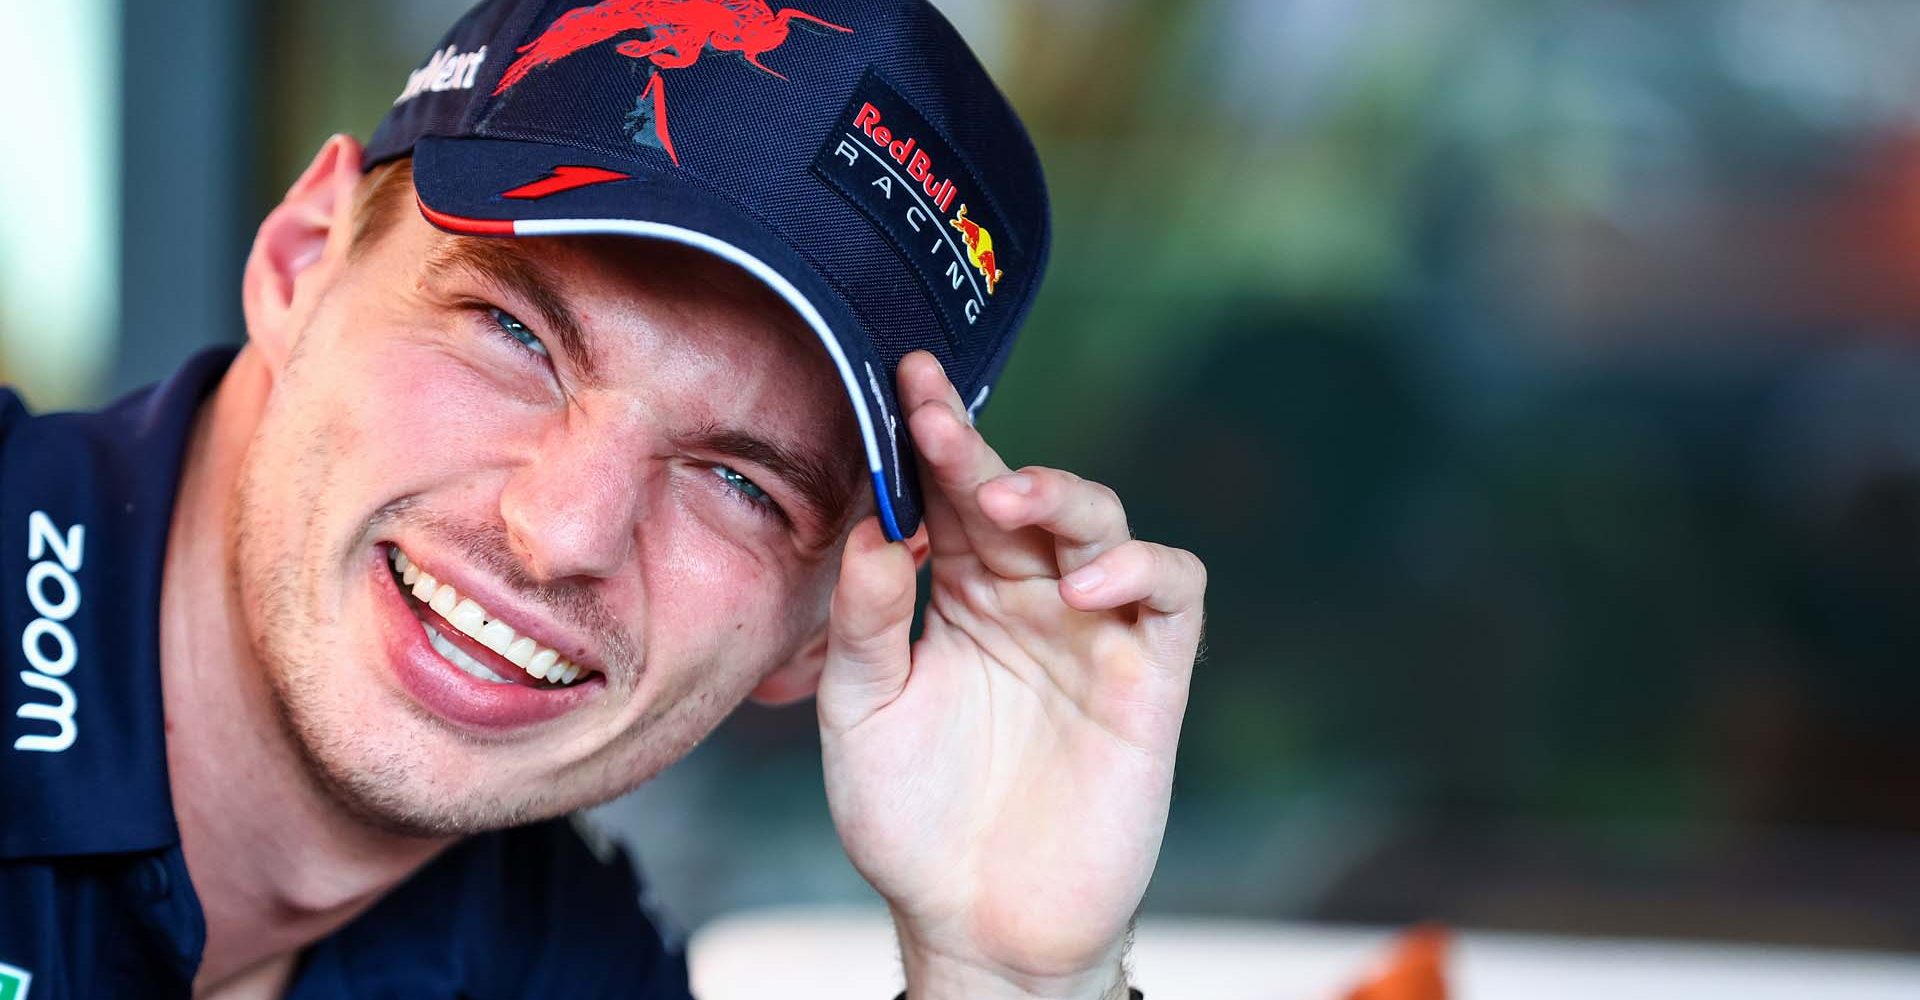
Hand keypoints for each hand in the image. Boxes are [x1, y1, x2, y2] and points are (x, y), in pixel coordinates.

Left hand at [817, 352, 1205, 998]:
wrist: (979, 925)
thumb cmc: (912, 820)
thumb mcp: (860, 714)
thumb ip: (863, 621)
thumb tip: (872, 528)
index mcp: (958, 597)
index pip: (947, 497)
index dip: (931, 438)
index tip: (901, 382)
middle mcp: (1028, 599)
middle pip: (1020, 494)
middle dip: (982, 450)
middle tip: (937, 421)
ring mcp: (1093, 632)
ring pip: (1103, 522)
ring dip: (1061, 496)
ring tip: (1008, 504)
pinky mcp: (1150, 676)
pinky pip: (1171, 592)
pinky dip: (1140, 569)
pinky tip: (1082, 588)